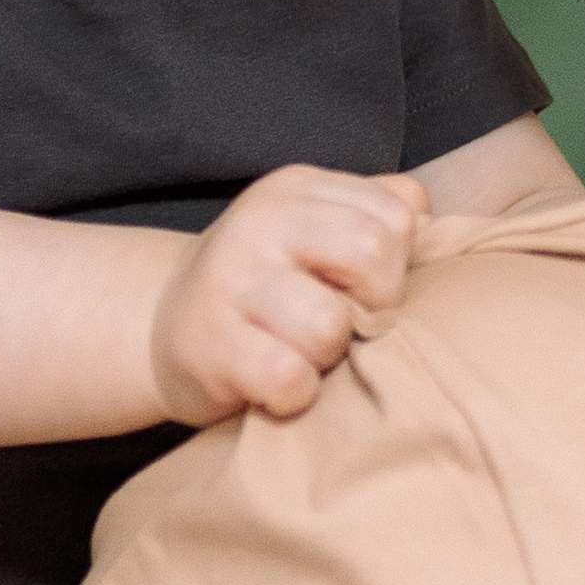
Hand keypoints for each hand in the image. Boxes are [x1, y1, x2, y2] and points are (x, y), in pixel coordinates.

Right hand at [147, 167, 426, 425]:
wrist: (158, 326)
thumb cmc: (264, 286)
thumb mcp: (313, 231)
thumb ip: (374, 213)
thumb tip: (427, 216)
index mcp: (295, 189)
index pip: (397, 215)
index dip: (396, 266)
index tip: (361, 289)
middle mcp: (258, 222)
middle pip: (373, 254)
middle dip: (374, 306)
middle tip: (343, 326)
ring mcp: (228, 281)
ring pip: (329, 326)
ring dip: (327, 357)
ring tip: (298, 352)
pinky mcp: (209, 345)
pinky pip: (288, 378)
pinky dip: (294, 395)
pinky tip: (273, 384)